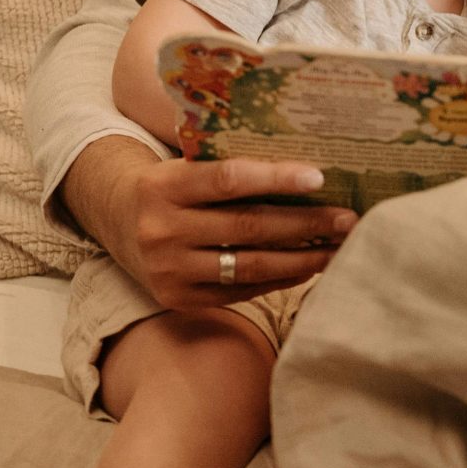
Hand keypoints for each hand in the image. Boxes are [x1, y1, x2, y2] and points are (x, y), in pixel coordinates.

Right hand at [61, 137, 355, 309]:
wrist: (117, 222)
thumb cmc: (172, 186)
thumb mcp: (186, 167)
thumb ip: (230, 169)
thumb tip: (310, 172)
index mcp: (164, 186)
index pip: (229, 180)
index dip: (277, 178)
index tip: (320, 177)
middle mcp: (162, 231)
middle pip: (248, 227)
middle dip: (306, 224)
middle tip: (348, 219)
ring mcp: (169, 270)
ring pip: (250, 266)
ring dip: (303, 258)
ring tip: (340, 248)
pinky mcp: (178, 299)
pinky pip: (242, 291)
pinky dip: (280, 279)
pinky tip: (309, 266)